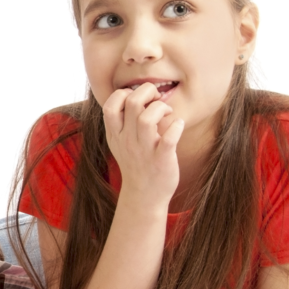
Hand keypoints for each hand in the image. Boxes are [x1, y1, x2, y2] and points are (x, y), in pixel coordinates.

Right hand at [102, 83, 182, 204]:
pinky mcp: (162, 160)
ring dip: (161, 108)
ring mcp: (144, 150)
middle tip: (156, 99)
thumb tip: (133, 94)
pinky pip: (169, 138)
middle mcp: (127, 140)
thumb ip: (120, 121)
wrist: (144, 196)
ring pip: (146, 118)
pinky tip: (178, 126)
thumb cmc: (136, 164)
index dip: (124, 94)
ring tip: (167, 112)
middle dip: (147, 92)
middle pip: (131, 103)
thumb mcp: (119, 143)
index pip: (110, 105)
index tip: (138, 99)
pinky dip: (177, 126)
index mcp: (115, 134)